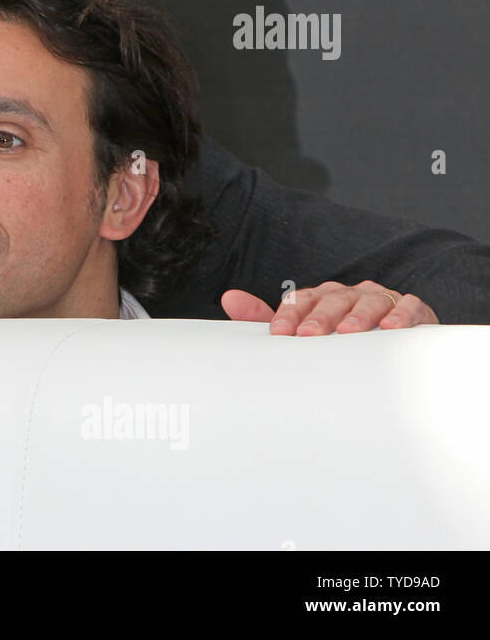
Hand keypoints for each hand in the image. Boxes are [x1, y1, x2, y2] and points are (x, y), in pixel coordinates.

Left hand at [221, 280, 437, 335]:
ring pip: (368, 301)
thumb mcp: (303, 330)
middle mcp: (349, 293)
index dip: (289, 314)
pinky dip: (401, 315)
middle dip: (320, 316)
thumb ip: (265, 318)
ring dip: (357, 316)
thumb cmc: (341, 339)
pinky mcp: (412, 308)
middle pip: (333, 299)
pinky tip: (390, 328)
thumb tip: (228, 298)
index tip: (278, 333)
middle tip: (308, 335)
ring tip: (347, 333)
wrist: (393, 347)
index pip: (302, 300)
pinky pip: (408, 306)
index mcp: (322, 296)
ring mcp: (381, 298)